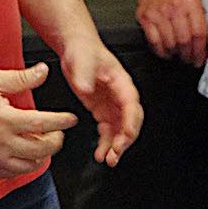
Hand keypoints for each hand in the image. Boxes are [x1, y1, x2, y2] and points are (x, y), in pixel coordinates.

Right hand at [0, 62, 78, 178]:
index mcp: (4, 118)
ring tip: (43, 144)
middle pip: (42, 150)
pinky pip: (12, 174)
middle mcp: (0, 141)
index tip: (71, 119)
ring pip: (29, 166)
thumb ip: (20, 78)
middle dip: (56, 141)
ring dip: (42, 156)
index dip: (62, 121)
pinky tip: (25, 155)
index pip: (44, 123)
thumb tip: (43, 71)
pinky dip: (24, 167)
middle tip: (58, 133)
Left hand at [57, 38, 143, 165]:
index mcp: (122, 83)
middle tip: (116, 154)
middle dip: (125, 140)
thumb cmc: (83, 50)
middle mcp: (120, 96)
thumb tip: (86, 89)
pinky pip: (108, 130)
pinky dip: (105, 143)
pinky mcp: (102, 110)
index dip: (131, 123)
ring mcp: (112, 104)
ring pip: (120, 130)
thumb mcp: (81, 59)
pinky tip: (100, 153)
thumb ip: (84, 75)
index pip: (132, 106)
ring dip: (116, 146)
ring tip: (108, 160)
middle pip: (130, 122)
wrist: (75, 48)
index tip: (125, 137)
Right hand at [135, 0, 207, 66]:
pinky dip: (161, 52)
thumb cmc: (180, 2)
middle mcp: (175, 6)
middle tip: (188, 60)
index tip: (199, 60)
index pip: (199, 33)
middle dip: (187, 55)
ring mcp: (159, 12)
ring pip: (169, 43)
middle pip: (184, 40)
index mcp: (192, 3)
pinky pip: (155, 42)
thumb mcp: (196, 7)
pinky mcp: (146, 17)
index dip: (200, 51)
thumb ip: (204, 26)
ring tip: (178, 54)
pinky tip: (166, 52)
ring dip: (175, 54)